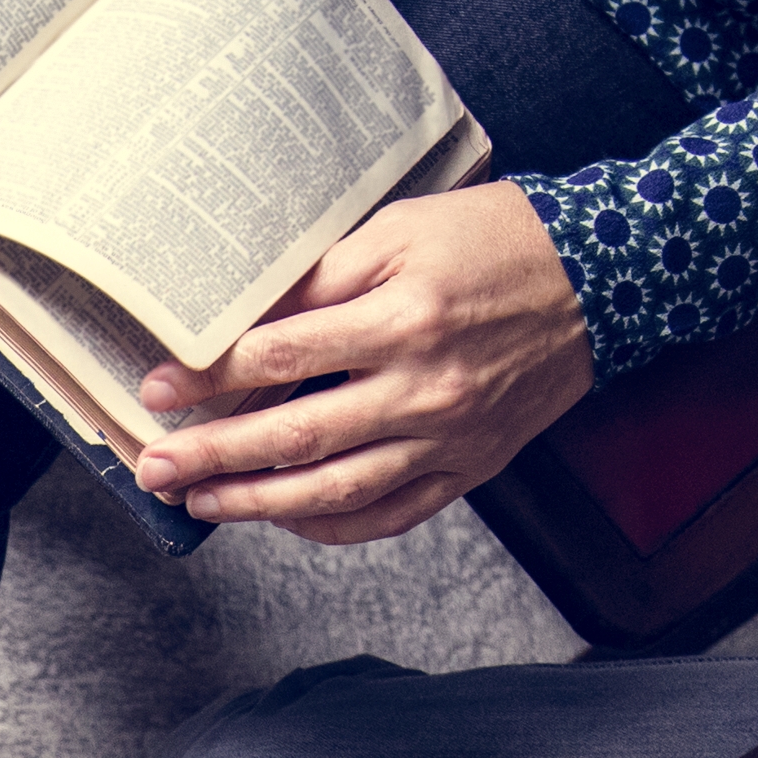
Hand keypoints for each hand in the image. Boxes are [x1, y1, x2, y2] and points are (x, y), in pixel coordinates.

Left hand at [131, 182, 591, 543]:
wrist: (604, 278)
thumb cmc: (496, 242)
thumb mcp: (403, 231)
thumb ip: (323, 278)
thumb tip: (242, 317)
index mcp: (404, 319)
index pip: (281, 355)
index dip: (209, 376)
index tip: (156, 388)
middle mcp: (424, 388)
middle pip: (295, 436)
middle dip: (212, 457)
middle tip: (153, 468)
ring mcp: (448, 437)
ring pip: (335, 490)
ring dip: (257, 504)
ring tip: (200, 502)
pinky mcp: (469, 467)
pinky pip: (389, 516)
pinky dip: (329, 526)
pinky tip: (282, 518)